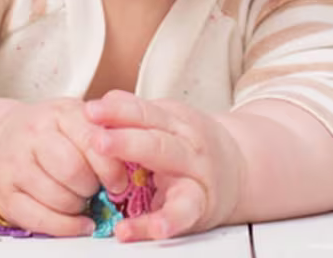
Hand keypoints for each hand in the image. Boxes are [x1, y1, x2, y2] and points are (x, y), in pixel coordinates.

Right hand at [0, 98, 128, 235]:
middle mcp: (33, 135)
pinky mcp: (4, 194)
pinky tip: (77, 222)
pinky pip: (40, 219)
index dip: (112, 169)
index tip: (119, 182)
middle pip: (73, 171)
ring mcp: (14, 164)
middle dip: (92, 188)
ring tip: (80, 199)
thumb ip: (104, 134)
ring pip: (58, 197)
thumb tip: (133, 159)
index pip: (93, 142)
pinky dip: (66, 227)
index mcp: (59, 113)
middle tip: (95, 189)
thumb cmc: (50, 133)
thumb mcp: (78, 121)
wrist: (4, 139)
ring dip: (78, 206)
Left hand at [85, 90, 245, 240]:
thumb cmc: (192, 147)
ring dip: (148, 184)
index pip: (144, 112)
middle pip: (155, 140)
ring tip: (113, 184)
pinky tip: (138, 228)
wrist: (242, 170)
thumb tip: (101, 104)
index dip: (117, 111)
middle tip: (97, 141)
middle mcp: (186, 145)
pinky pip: (181, 213)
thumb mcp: (168, 123)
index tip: (90, 111)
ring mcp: (195, 175)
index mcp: (174, 122)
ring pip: (172, 169)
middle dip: (126, 140)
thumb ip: (137, 115)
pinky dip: (162, 222)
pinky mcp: (199, 206)